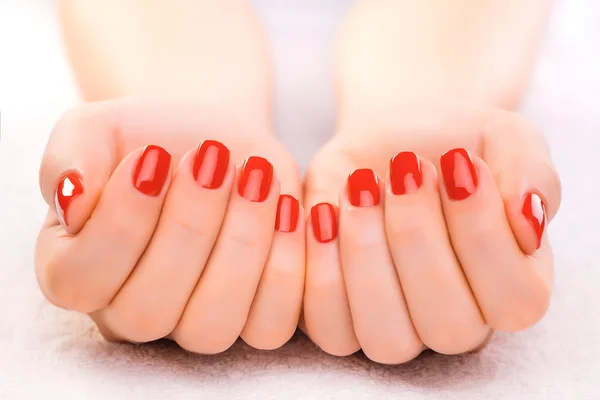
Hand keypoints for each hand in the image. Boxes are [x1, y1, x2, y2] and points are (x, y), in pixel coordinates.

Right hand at [35, 98, 304, 352]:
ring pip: (211, 327)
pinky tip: (287, 207)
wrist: (215, 145)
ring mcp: (192, 324)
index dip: (120, 222)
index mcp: (77, 272)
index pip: (81, 279)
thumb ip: (70, 156)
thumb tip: (72, 198)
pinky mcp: (251, 319)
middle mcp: (130, 312)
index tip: (150, 157)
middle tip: (212, 157)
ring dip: (241, 246)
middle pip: (149, 311)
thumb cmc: (151, 139)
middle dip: (188, 228)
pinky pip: (269, 326)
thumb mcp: (98, 129)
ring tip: (256, 176)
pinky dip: (285, 267)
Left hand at [302, 99, 560, 363]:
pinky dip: (321, 267)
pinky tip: (324, 211)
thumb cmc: (454, 144)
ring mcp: (398, 328)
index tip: (459, 161)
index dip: (482, 233)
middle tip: (406, 168)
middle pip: (447, 325)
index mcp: (513, 289)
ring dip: (367, 255)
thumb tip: (527, 220)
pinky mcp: (341, 317)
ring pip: (385, 338)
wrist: (393, 140)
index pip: (514, 300)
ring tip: (360, 186)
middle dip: (418, 238)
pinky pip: (327, 324)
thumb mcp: (507, 139)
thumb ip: (532, 175)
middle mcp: (458, 321)